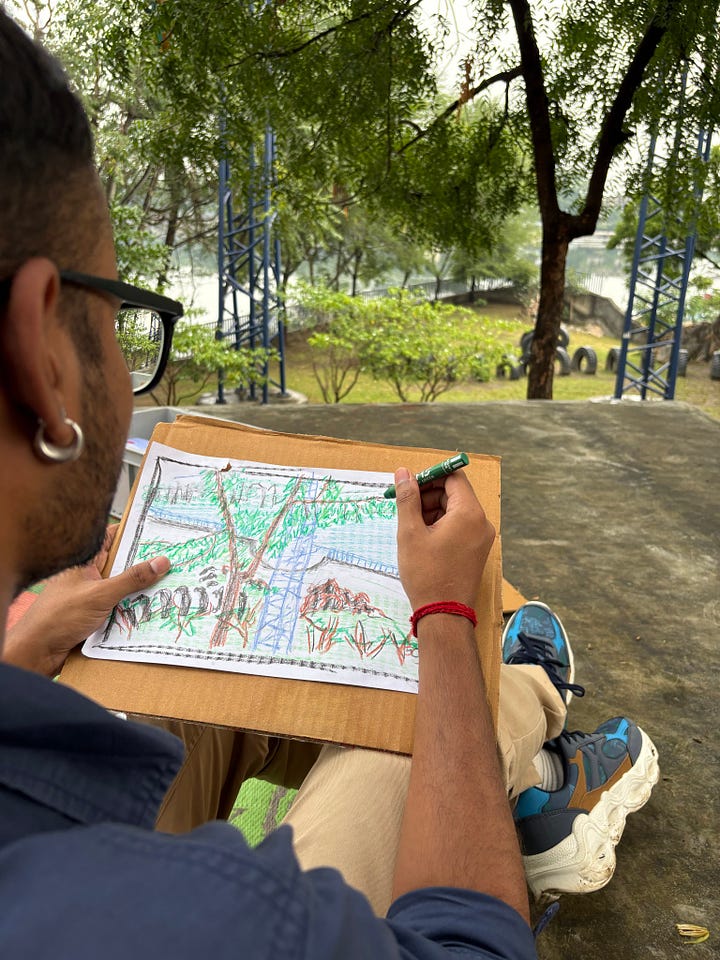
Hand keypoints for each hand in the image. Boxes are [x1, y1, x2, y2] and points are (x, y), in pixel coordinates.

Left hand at [3, 525, 170, 676]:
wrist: (37, 652)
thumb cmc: (59, 617)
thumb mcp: (100, 595)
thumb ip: (131, 579)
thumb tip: (161, 562)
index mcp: (85, 562)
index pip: (111, 538)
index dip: (132, 534)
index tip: (158, 533)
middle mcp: (88, 577)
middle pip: (121, 565)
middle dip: (143, 565)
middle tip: (172, 560)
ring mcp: (91, 596)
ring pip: (122, 588)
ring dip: (140, 590)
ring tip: (169, 584)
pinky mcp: (93, 616)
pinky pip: (119, 608)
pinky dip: (133, 609)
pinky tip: (151, 610)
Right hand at [394, 466, 494, 610]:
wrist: (443, 614)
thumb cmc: (426, 574)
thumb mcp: (410, 532)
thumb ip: (408, 498)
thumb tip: (403, 473)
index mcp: (469, 513)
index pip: (453, 478)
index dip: (430, 477)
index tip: (409, 485)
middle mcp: (482, 523)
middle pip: (455, 493)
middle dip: (429, 496)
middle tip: (405, 507)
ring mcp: (482, 538)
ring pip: (456, 511)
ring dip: (433, 511)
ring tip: (411, 528)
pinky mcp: (477, 550)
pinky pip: (460, 527)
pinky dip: (442, 526)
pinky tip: (423, 539)